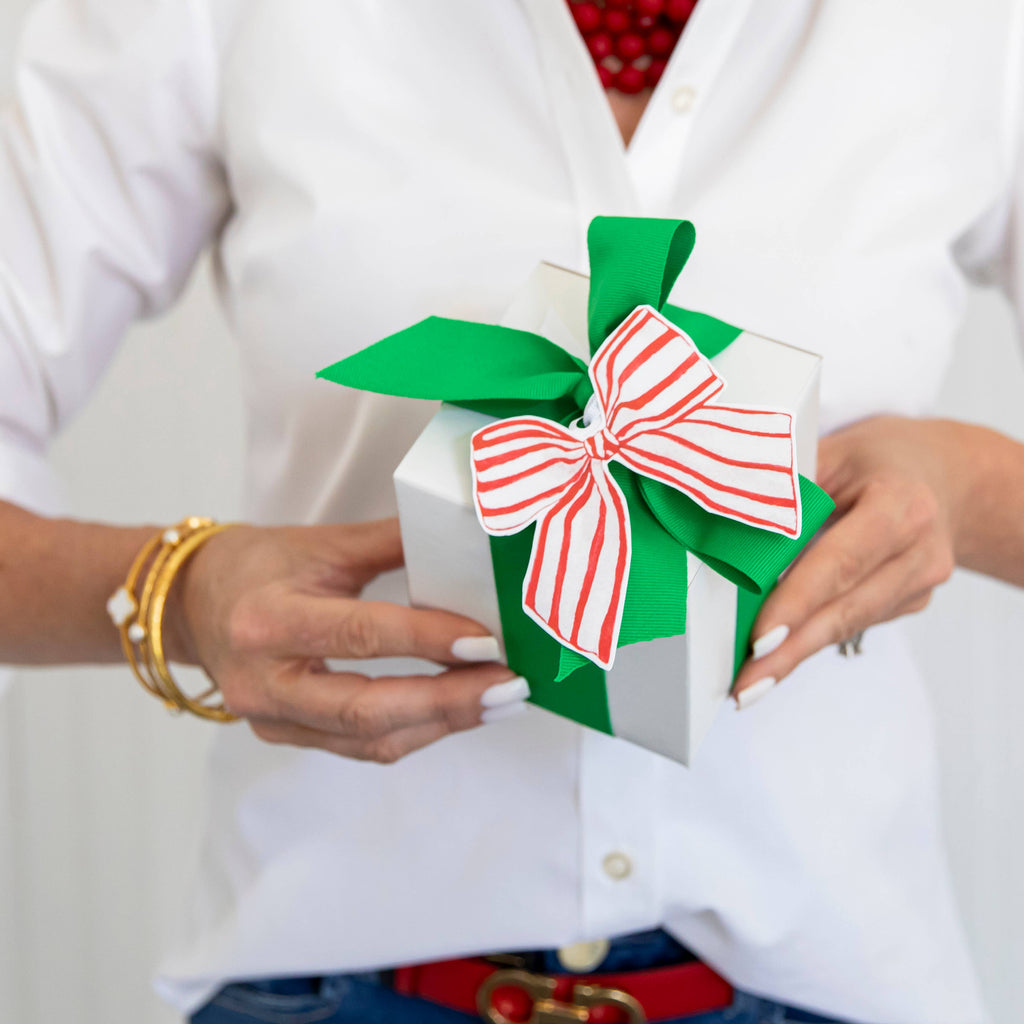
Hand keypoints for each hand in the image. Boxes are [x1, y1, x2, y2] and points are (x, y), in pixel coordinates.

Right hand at [170, 518, 526, 761]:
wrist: (191, 603)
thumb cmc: (258, 564)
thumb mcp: (322, 543)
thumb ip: (393, 541)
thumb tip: (466, 537)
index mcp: (269, 619)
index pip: (360, 635)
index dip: (427, 640)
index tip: (488, 640)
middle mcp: (264, 679)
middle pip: (366, 708)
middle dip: (447, 702)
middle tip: (509, 686)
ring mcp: (270, 717)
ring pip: (367, 738)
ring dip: (440, 724)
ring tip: (499, 699)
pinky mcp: (283, 734)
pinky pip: (357, 746)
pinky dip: (413, 731)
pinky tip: (456, 711)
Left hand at [731, 415, 964, 706]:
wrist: (942, 475)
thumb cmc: (877, 459)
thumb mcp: (833, 450)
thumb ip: (788, 486)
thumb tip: (726, 520)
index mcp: (901, 505)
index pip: (840, 562)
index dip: (797, 603)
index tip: (759, 639)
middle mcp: (919, 551)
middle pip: (845, 609)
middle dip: (789, 651)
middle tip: (744, 686)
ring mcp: (920, 583)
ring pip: (848, 624)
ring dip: (796, 655)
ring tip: (750, 684)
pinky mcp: (909, 602)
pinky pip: (853, 622)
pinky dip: (812, 639)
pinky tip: (777, 658)